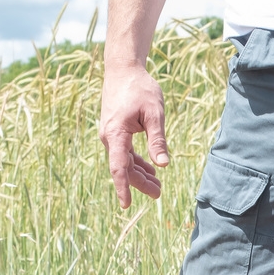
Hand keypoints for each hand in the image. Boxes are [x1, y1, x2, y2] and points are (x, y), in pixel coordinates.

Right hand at [99, 65, 170, 207]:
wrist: (123, 69)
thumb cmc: (140, 88)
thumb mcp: (155, 114)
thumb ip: (158, 140)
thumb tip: (163, 165)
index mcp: (116, 133)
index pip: (119, 166)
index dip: (123, 187)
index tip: (126, 204)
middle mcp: (110, 137)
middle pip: (124, 168)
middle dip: (140, 183)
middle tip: (159, 194)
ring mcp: (112, 135)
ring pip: (125, 162)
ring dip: (140, 174)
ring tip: (158, 186)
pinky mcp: (116, 132)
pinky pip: (125, 153)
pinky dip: (137, 162)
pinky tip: (151, 170)